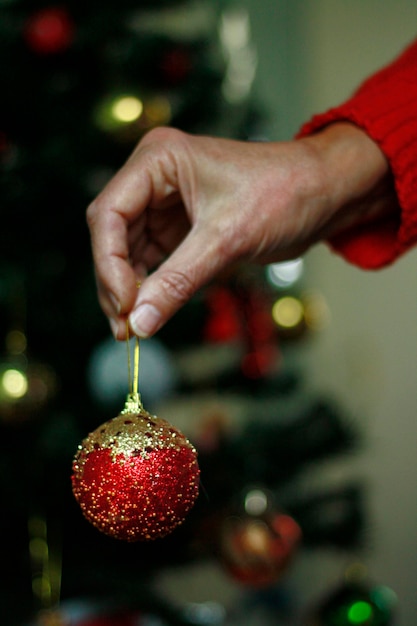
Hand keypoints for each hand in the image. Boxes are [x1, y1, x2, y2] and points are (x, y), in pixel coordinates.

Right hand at [87, 124, 391, 338]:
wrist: (325, 193)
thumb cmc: (284, 193)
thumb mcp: (227, 238)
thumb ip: (178, 281)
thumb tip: (140, 323)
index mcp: (157, 160)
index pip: (108, 213)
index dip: (108, 264)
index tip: (125, 306)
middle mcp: (154, 178)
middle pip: (112, 236)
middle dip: (116, 283)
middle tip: (126, 328)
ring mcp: (166, 203)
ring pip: (129, 252)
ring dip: (131, 290)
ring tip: (135, 328)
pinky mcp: (182, 227)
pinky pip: (154, 260)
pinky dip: (152, 287)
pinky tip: (155, 310)